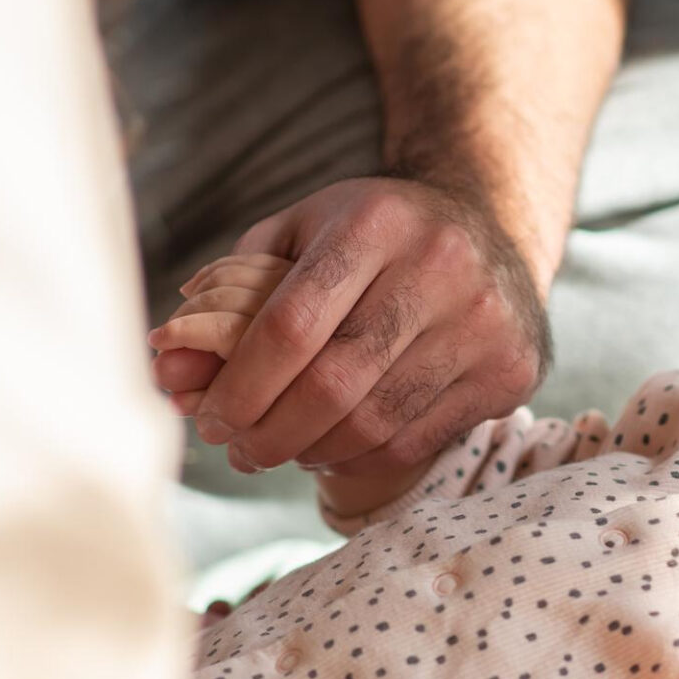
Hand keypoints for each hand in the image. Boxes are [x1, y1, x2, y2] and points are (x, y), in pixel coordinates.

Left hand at [153, 177, 550, 474]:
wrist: (491, 226)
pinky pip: (415, 440)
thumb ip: (232, 295)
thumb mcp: (302, 232)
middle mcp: (440, 269)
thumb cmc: (375, 236)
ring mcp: (484, 324)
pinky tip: (332, 447)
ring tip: (280, 450)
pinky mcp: (510, 371)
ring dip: (311, 452)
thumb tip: (169, 371)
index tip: (210, 417)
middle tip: (238, 449)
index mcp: (376, 222)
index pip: (291, 325)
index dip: (240, 386)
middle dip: (269, 431)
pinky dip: (360, 457)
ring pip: (374, 422)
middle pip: (332, 384)